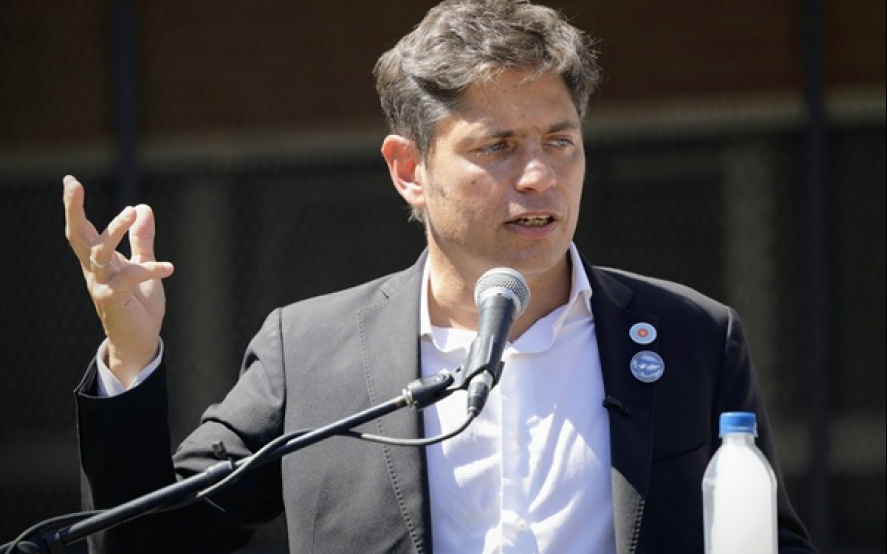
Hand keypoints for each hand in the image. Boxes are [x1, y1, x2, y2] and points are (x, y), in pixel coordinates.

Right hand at [63, 175, 174, 386]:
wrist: (139, 341)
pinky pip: (130, 278)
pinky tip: (169, 267)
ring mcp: (101, 285)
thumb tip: (143, 207)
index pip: (82, 228)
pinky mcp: (115, 299)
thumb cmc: (139, 304)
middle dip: (73, 209)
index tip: (70, 179)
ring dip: (114, 230)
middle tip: (73, 184)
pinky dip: (150, 270)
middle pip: (78, 235)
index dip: (73, 205)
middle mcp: (95, 270)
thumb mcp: (143, 265)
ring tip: (131, 211)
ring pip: (100, 252)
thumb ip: (142, 240)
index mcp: (99, 260)